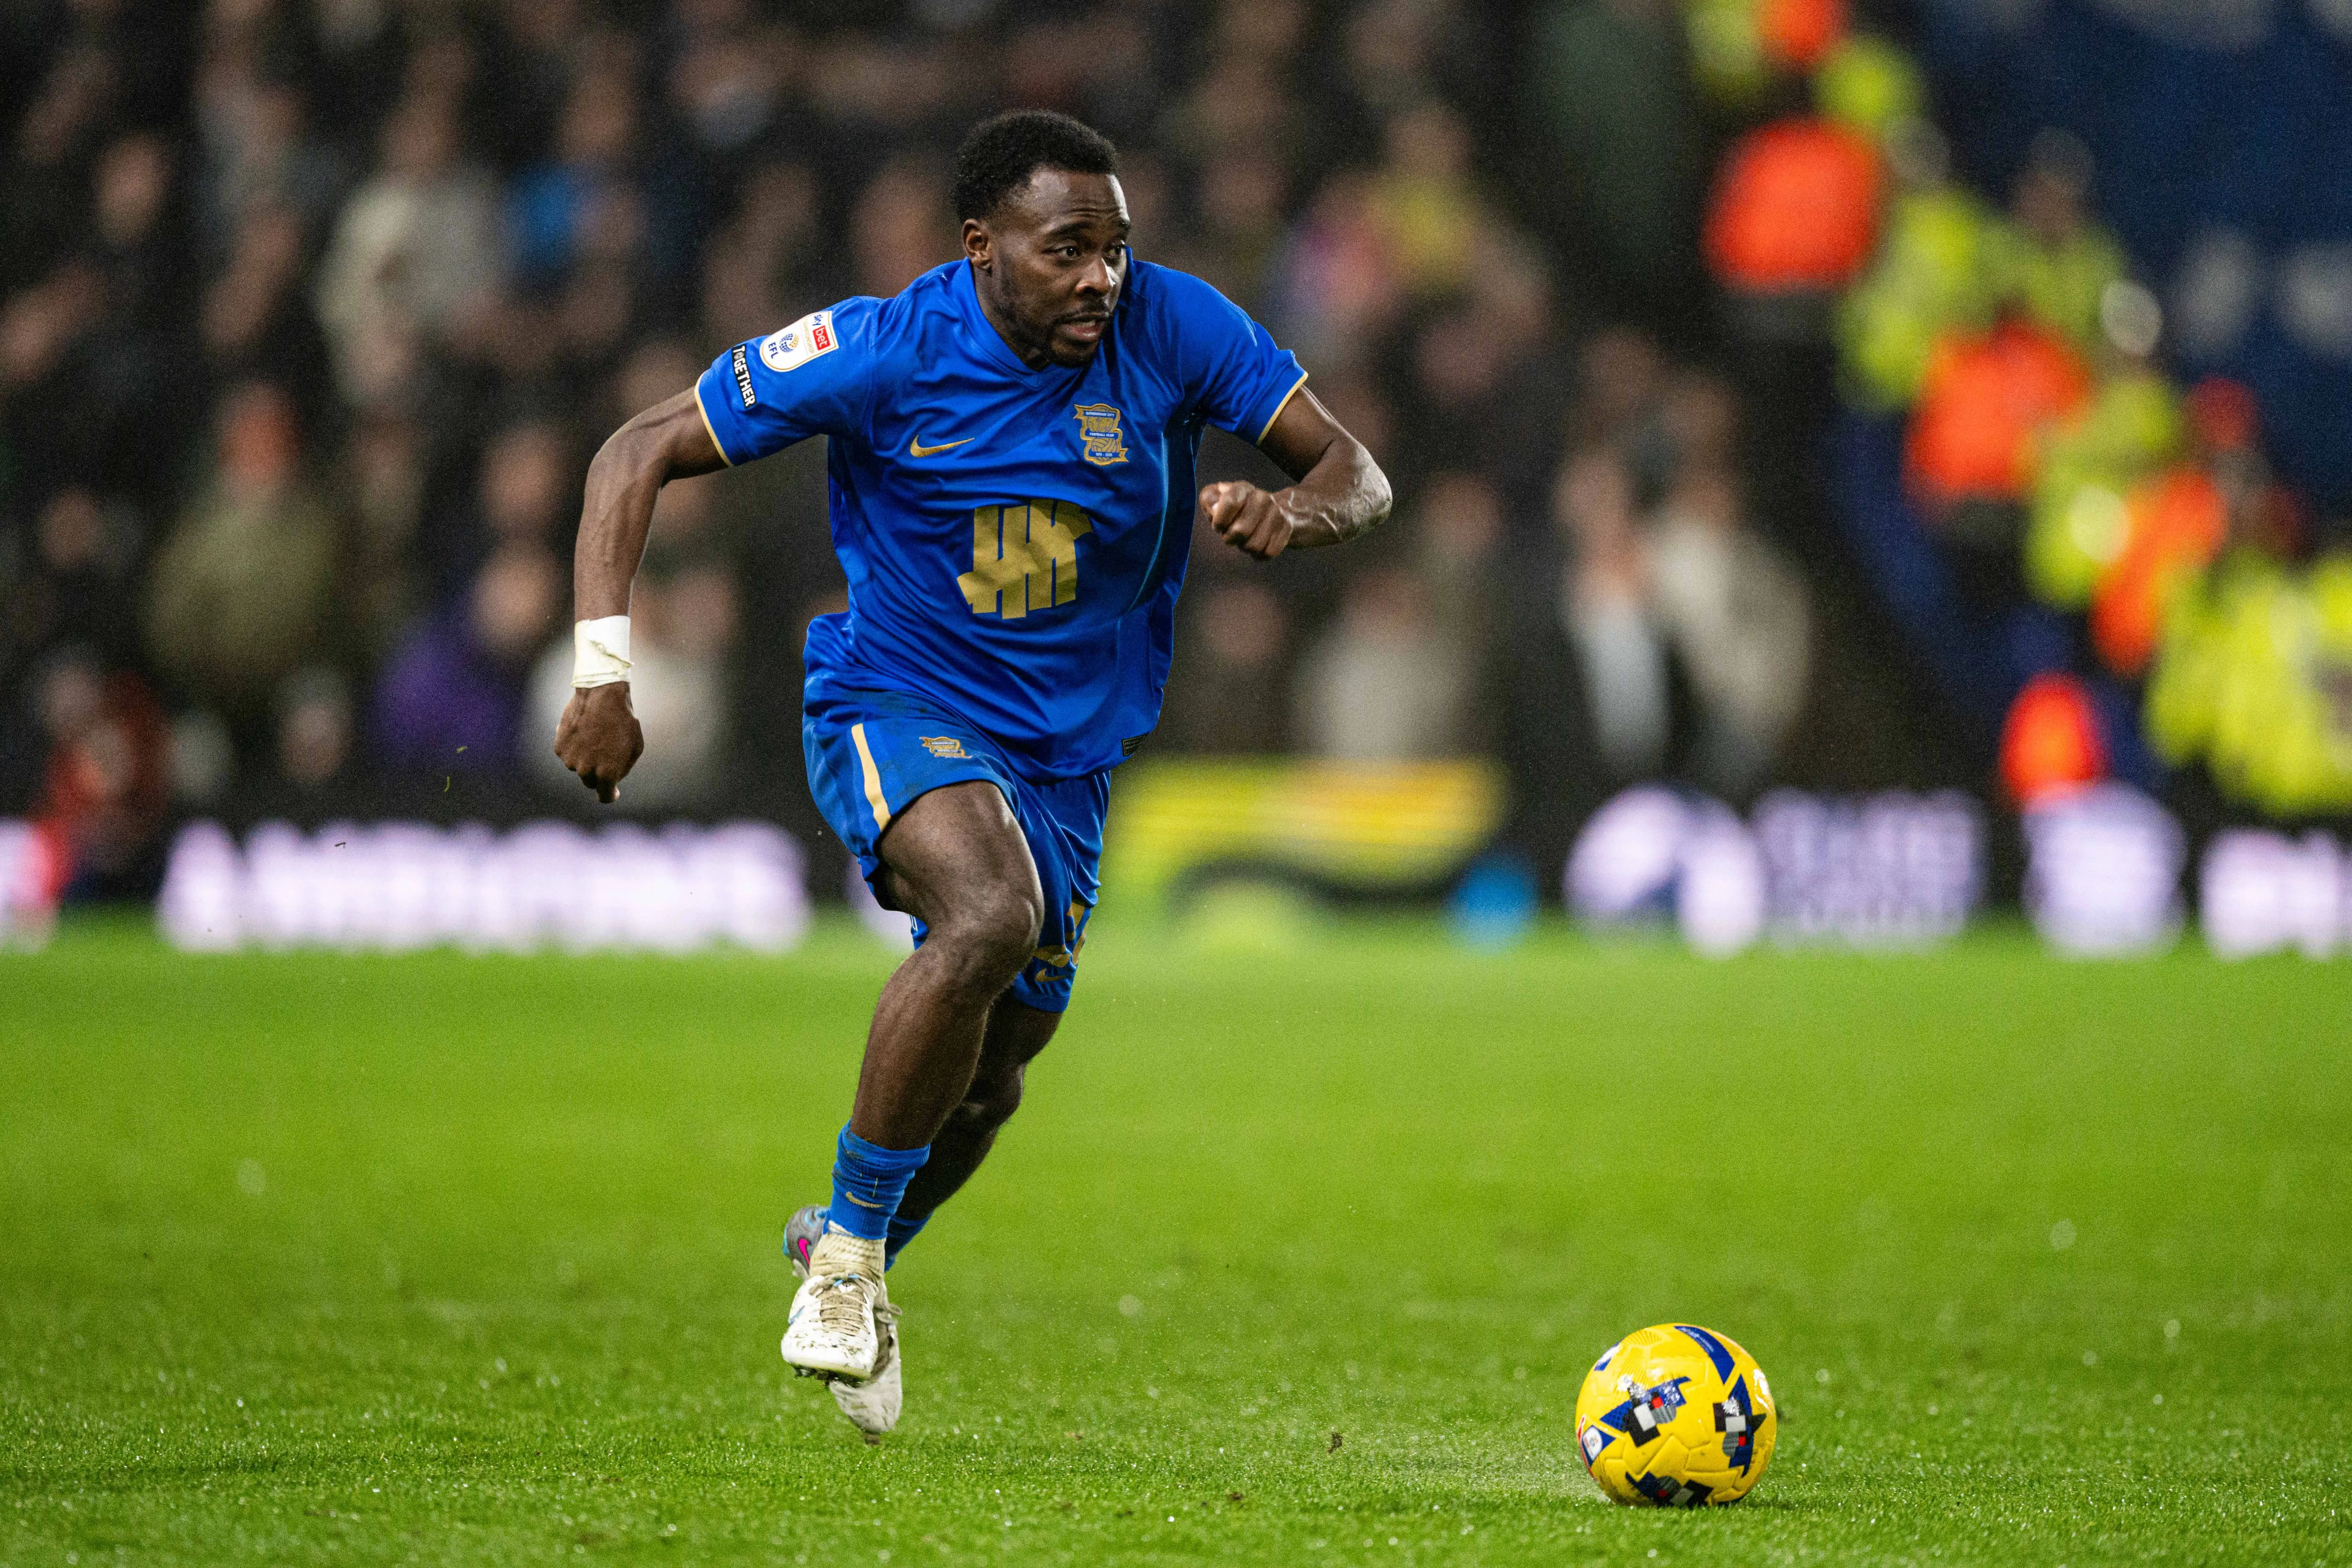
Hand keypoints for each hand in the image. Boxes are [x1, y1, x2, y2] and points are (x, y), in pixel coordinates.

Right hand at [554, 683, 643, 803]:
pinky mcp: (559, 748)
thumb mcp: (634, 747)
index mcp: (607, 773)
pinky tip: (583, 731)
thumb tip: (611, 778)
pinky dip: (574, 747)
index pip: (604, 795)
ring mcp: (570, 760)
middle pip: (590, 781)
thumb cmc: (623, 721)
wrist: (601, 695)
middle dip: (597, 773)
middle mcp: (586, 770)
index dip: (608, 796)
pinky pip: (568, 754)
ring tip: (594, 736)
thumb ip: (622, 767)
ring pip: (578, 766)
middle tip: (604, 754)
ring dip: (585, 757)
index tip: (611, 793)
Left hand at [1198, 480, 1294, 560]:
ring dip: (1246, 548)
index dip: (1220, 521)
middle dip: (1232, 539)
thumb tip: (1213, 508)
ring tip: (1248, 538)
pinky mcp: (1287, 527)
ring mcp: (1276, 512)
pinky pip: (1268, 553)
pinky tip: (1260, 544)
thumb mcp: (1221, 501)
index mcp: (1242, 489)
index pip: (1229, 502)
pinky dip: (1261, 555)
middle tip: (1233, 536)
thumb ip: (1210, 500)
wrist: (1282, 511)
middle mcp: (1261, 497)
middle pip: (1240, 531)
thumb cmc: (1241, 510)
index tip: (1219, 526)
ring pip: (1253, 545)